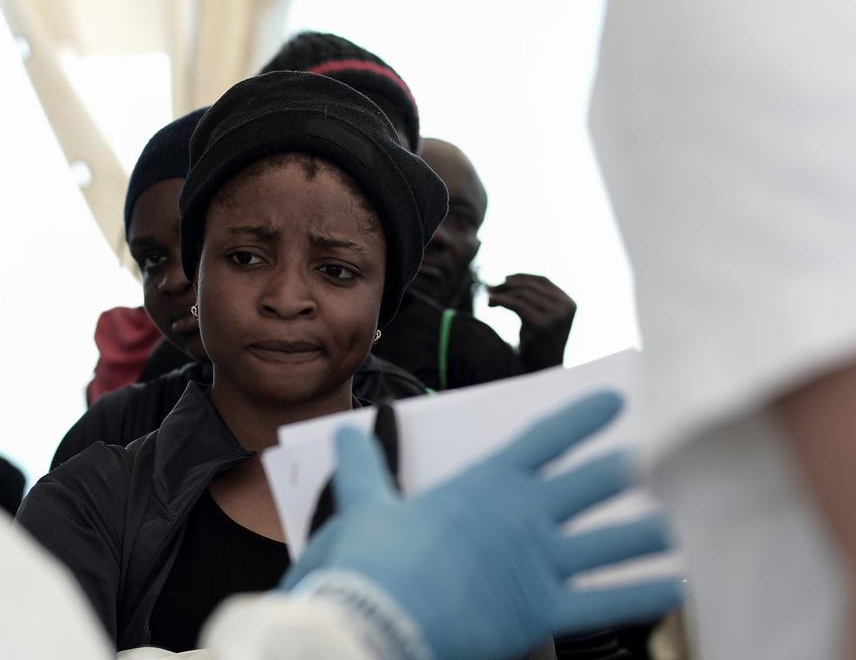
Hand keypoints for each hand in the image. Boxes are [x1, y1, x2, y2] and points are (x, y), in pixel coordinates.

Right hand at [283, 392, 680, 659]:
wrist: (375, 620)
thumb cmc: (368, 563)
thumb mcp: (361, 505)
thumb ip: (361, 467)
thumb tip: (345, 433)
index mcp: (484, 484)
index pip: (544, 438)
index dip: (583, 417)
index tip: (615, 400)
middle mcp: (522, 515)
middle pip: (590, 484)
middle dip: (622, 470)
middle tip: (648, 459)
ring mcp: (539, 563)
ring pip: (612, 542)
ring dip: (645, 533)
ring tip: (669, 526)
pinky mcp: (543, 612)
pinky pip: (607, 603)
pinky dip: (644, 595)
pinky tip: (674, 587)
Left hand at [488, 273, 575, 370]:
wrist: (543, 371)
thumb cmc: (539, 344)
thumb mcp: (542, 317)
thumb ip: (534, 299)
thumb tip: (506, 279)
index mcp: (569, 303)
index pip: (543, 280)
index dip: (522, 277)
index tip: (504, 279)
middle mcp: (565, 308)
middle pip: (531, 286)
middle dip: (508, 285)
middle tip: (490, 288)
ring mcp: (555, 317)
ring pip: (522, 294)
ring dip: (502, 293)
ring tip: (488, 297)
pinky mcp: (541, 326)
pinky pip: (516, 305)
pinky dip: (501, 301)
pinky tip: (490, 302)